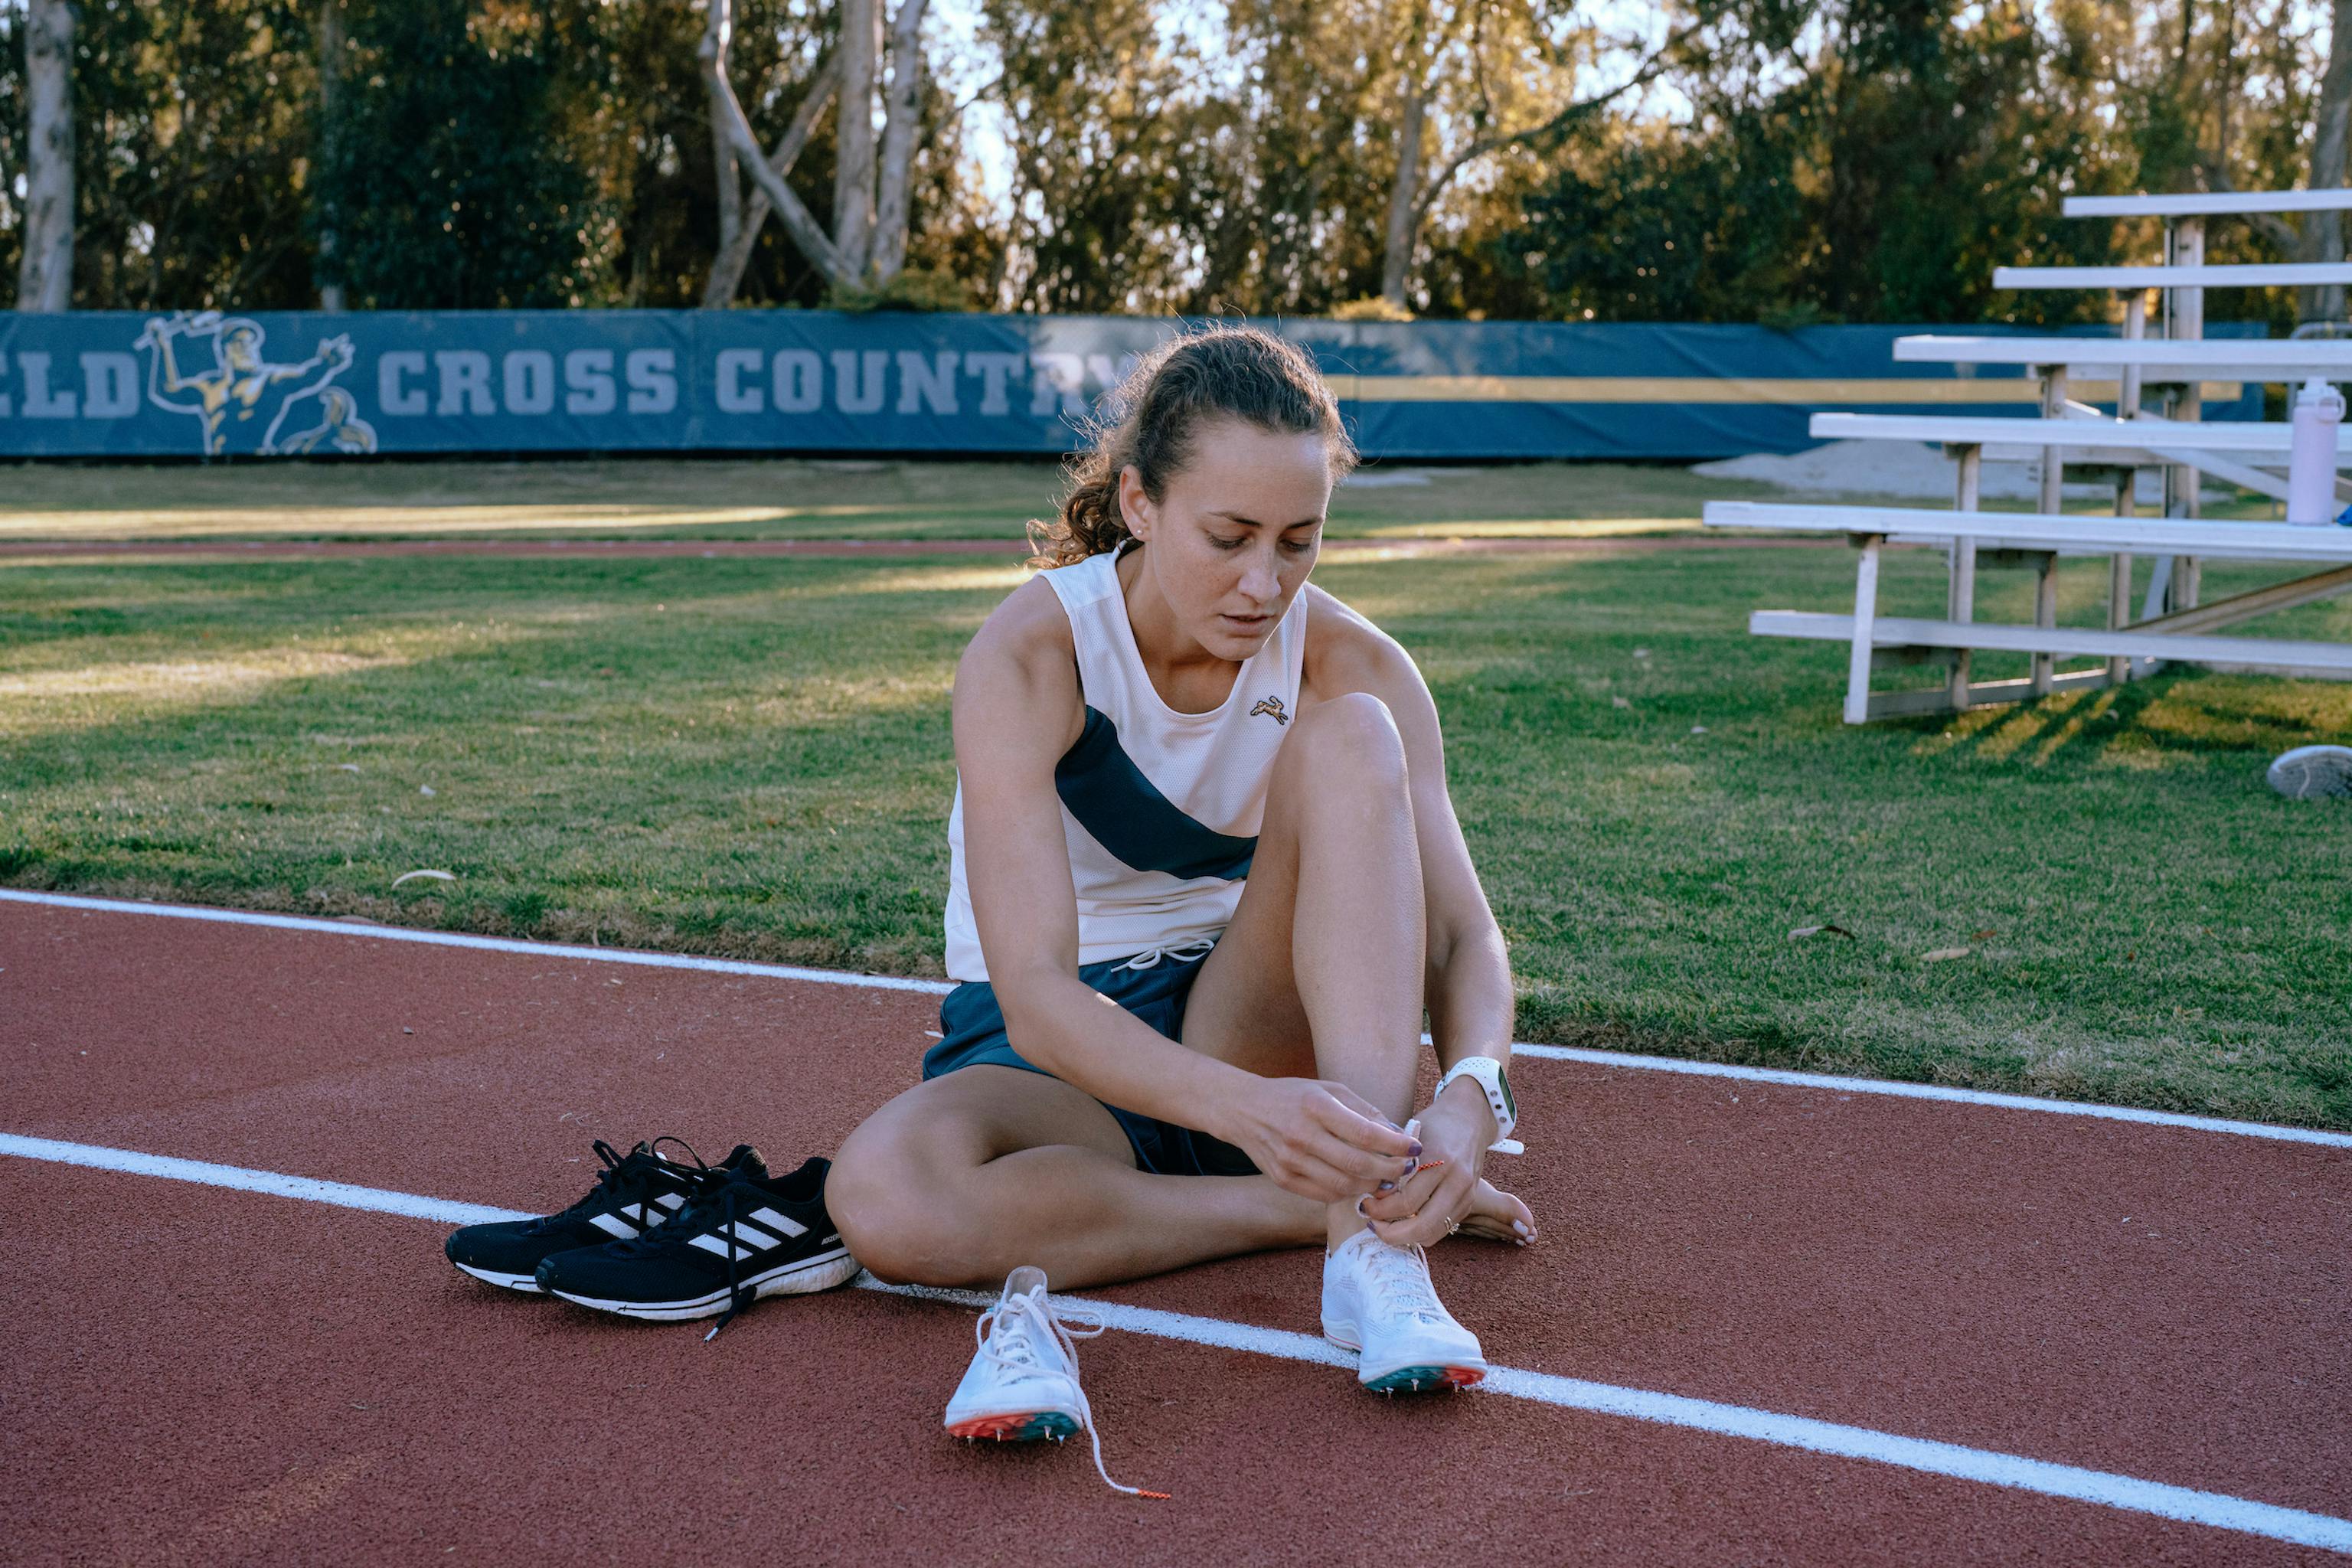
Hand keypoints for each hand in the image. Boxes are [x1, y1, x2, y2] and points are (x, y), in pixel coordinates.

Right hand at [1218, 1076, 1419, 1204]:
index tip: (1415, 1148)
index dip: (1396, 1145)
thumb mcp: (1329, 1089)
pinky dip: (1348, 1192)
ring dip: (1371, 1186)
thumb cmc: (1294, 1096)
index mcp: (1316, 1106)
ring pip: (1344, 1186)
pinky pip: (1325, 1195)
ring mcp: (1289, 1161)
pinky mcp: (1283, 1180)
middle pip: (1358, 1165)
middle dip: (1389, 1170)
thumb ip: (1364, 1111)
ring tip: (1385, 1178)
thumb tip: (1398, 1135)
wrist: (1244, 1109)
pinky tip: (1359, 1183)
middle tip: (1406, 1169)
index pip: (1366, 1134)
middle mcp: (1301, 1135)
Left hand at [1360, 1075, 1495, 1246]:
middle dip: (1390, 1231)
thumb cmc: (1434, 1123)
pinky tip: (1403, 1221)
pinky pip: (1441, 1229)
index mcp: (1440, 1159)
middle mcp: (1457, 1181)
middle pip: (1421, 1225)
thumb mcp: (1409, 1135)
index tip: (1364, 1203)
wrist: (1470, 1118)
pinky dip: (1419, 1231)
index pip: (1406, 1201)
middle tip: (1371, 1222)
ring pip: (1432, 1233)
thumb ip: (1393, 1164)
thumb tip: (1369, 1193)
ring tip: (1384, 1224)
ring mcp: (1466, 1195)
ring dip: (1404, 1236)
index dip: (1380, 1209)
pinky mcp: (1469, 1204)